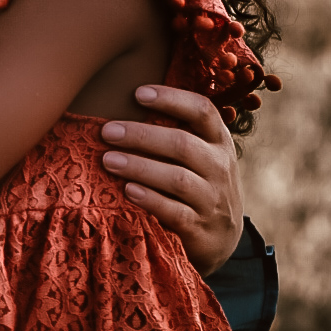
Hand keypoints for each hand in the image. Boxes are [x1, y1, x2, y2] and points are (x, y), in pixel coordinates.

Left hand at [99, 84, 242, 275]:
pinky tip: (128, 190)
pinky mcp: (201, 229)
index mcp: (219, 141)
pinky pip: (176, 212)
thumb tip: (127, 100)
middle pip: (183, 144)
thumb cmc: (199, 184)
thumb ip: (177, 132)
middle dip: (142, 135)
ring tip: (108, 160)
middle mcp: (220, 167)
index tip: (138, 93)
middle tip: (107, 131)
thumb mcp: (200, 155)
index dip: (172, 99)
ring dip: (140, 167)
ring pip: (177, 179)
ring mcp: (213, 199)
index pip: (202, 111)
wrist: (222, 238)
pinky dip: (151, 200)